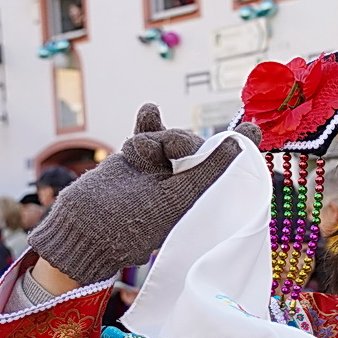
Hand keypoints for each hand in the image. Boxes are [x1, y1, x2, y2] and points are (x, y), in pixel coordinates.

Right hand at [28, 104, 242, 285]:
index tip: (253, 129)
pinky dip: (149, 122)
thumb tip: (239, 144)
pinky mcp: (134, 159)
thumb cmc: (135, 223)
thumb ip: (208, 170)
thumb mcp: (179, 197)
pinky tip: (150, 109)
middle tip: (163, 152)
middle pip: (192, 144)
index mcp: (197, 196)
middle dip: (179, 141)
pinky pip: (146, 132)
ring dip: (155, 138)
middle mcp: (180, 181)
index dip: (237, 146)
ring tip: (137, 155)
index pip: (222, 165)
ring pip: (167, 136)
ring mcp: (156, 167)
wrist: (84, 228)